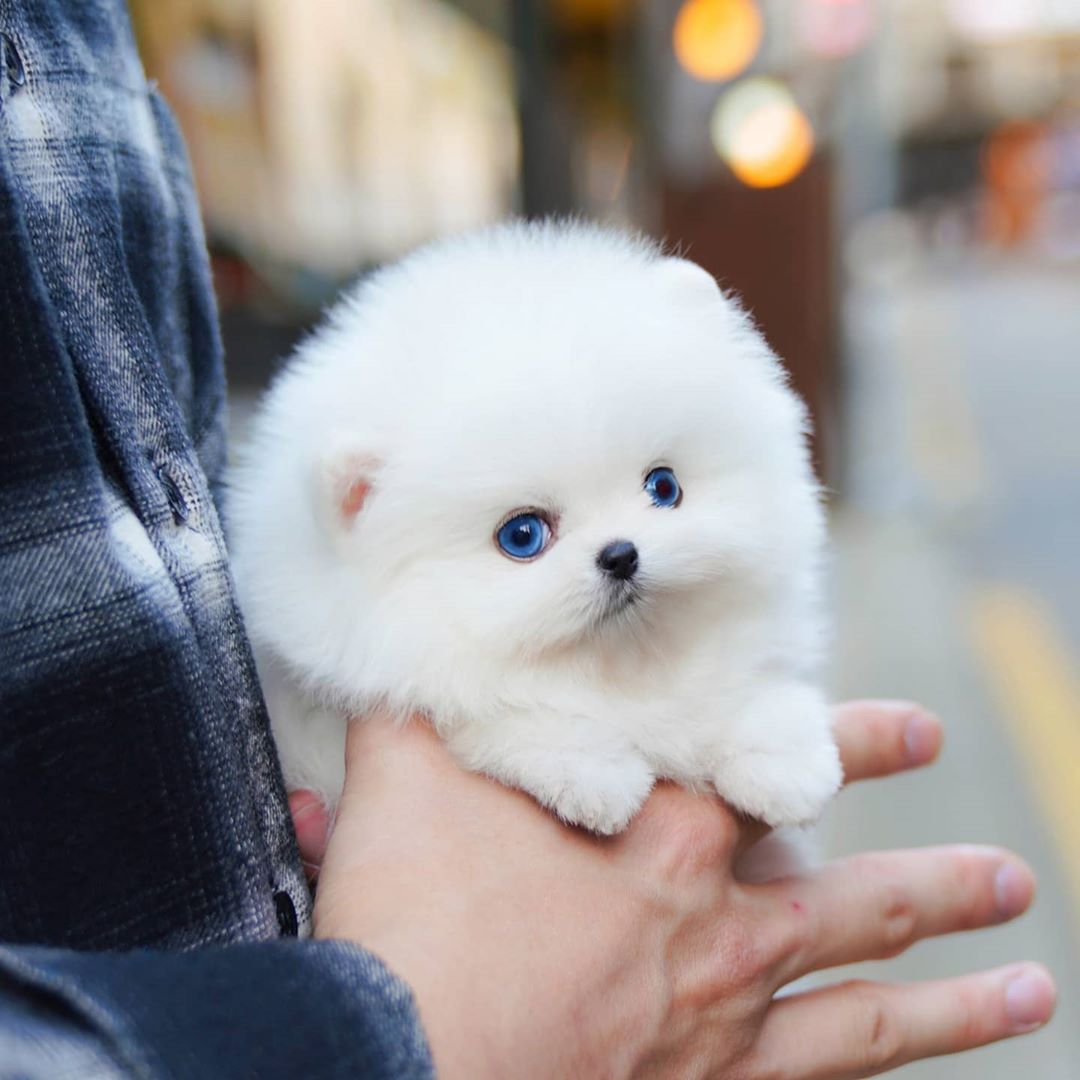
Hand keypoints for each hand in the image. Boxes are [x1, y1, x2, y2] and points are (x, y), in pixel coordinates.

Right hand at [302, 702, 1055, 1077]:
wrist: (396, 1062)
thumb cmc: (415, 923)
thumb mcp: (406, 784)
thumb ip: (416, 714)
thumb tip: (399, 658)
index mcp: (662, 844)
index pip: (778, 774)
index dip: (852, 744)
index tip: (915, 729)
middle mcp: (713, 936)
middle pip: (858, 904)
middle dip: (939, 882)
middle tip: (1008, 875)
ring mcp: (717, 1032)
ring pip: (867, 1019)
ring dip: (956, 1005)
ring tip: (1031, 988)